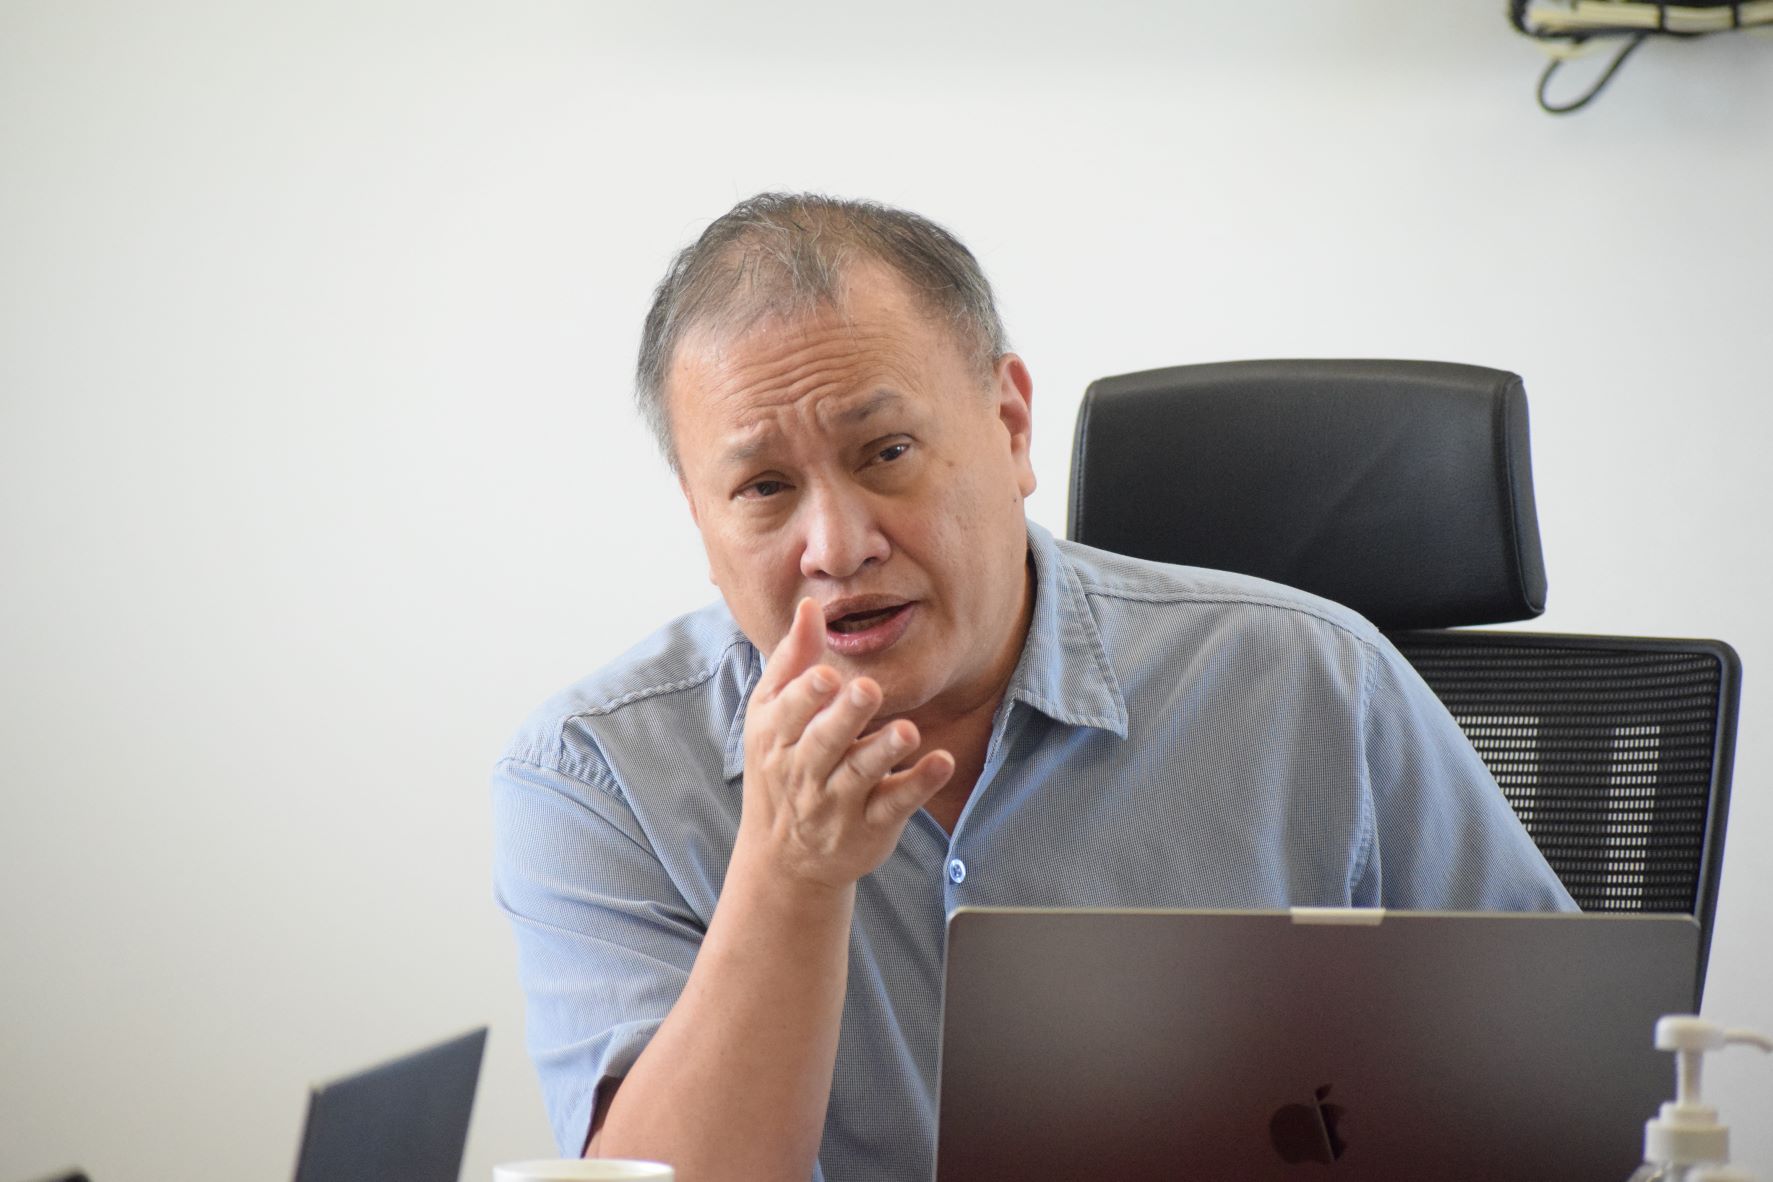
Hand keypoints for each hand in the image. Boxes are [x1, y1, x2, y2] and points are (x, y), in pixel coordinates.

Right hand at [736, 597, 954, 890]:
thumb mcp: (773, 715)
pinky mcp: (869, 825)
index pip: (789, 712)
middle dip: (845, 716)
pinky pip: (894, 804)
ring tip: (909, 730)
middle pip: (825, 741)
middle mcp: (803, 771)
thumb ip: (792, 660)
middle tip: (868, 689)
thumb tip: (810, 605)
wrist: (785, 859)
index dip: (808, 694)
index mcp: (776, 737)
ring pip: (860, 774)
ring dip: (884, 750)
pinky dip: (918, 784)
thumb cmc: (781, 767)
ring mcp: (836, 802)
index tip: (827, 674)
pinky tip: (942, 762)